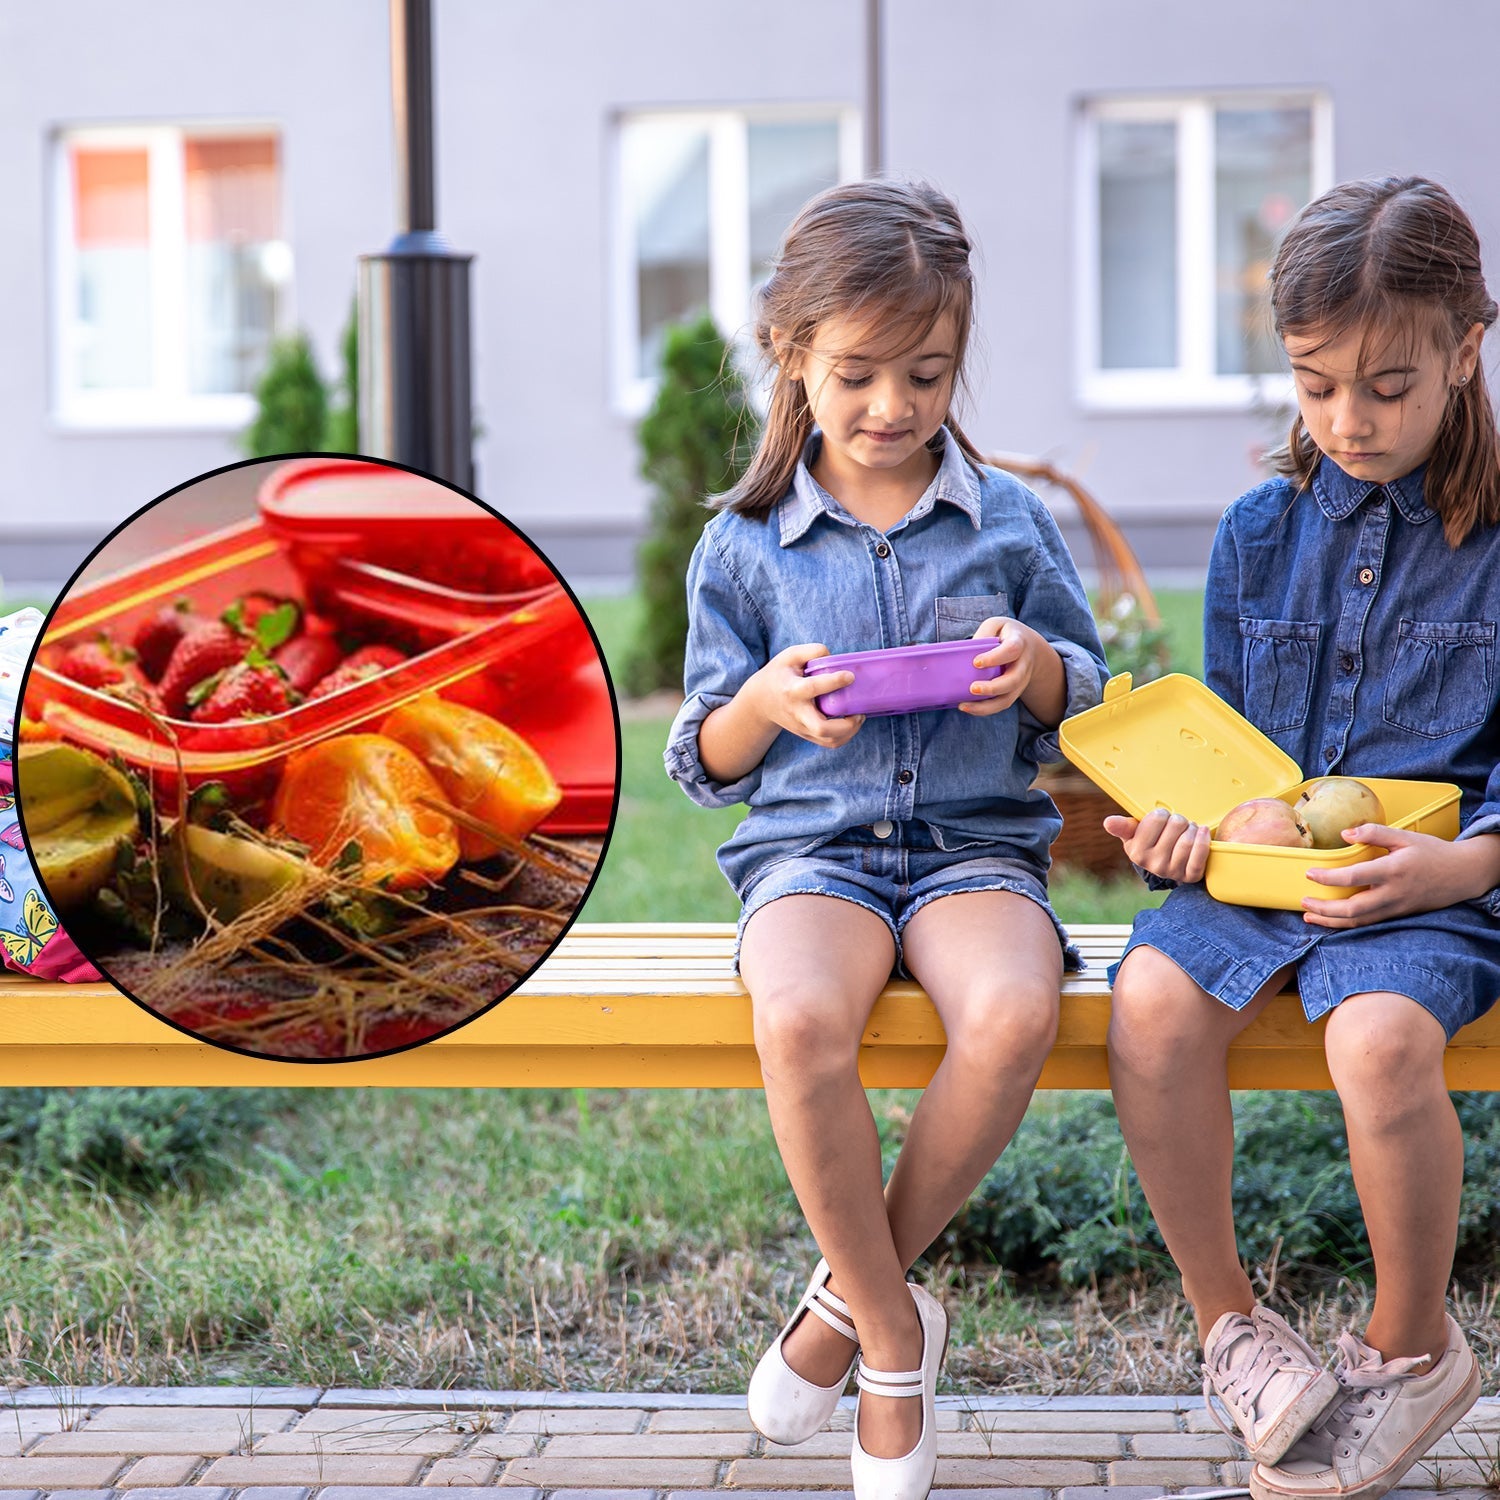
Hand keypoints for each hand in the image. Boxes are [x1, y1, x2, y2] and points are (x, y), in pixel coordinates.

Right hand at [748, 643, 865, 748]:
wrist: (761, 701)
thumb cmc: (779, 674)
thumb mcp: (790, 655)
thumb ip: (812, 651)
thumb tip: (834, 657)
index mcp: (792, 690)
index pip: (813, 688)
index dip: (834, 682)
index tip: (850, 676)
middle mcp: (798, 713)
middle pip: (821, 728)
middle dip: (846, 724)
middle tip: (858, 711)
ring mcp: (802, 727)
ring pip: (829, 740)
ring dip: (849, 732)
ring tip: (858, 716)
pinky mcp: (807, 735)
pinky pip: (830, 743)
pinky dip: (845, 737)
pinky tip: (851, 722)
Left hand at [959, 617, 1039, 716]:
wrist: (1030, 648)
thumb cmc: (1006, 634)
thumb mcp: (996, 625)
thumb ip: (983, 634)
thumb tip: (967, 651)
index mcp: (1019, 642)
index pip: (1011, 650)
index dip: (995, 657)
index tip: (976, 662)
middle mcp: (1023, 664)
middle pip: (1013, 680)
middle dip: (993, 687)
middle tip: (972, 688)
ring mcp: (1020, 681)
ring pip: (1008, 698)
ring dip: (986, 706)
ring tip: (964, 706)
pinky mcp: (1013, 692)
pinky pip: (1001, 704)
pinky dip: (985, 709)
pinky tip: (968, 707)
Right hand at [1104, 807, 1210, 882]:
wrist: (1169, 864)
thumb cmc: (1151, 843)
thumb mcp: (1134, 835)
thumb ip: (1123, 826)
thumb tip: (1108, 822)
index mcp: (1136, 852)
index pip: (1157, 818)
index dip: (1161, 815)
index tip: (1161, 820)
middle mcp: (1153, 864)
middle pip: (1176, 824)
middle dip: (1178, 820)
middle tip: (1176, 827)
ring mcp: (1172, 871)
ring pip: (1188, 838)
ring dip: (1192, 828)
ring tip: (1187, 830)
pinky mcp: (1191, 876)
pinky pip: (1199, 854)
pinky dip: (1203, 840)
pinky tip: (1201, 832)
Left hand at [1301, 825, 1499, 926]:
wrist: (1462, 874)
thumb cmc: (1431, 852)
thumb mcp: (1404, 836)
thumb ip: (1374, 832)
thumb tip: (1345, 834)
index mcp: (1393, 870)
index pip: (1355, 877)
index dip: (1329, 877)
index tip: (1310, 873)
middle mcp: (1393, 893)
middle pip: (1353, 909)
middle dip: (1325, 909)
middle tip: (1303, 900)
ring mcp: (1395, 908)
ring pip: (1359, 922)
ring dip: (1331, 922)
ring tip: (1309, 916)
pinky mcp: (1397, 915)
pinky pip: (1368, 923)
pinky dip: (1347, 924)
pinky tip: (1332, 919)